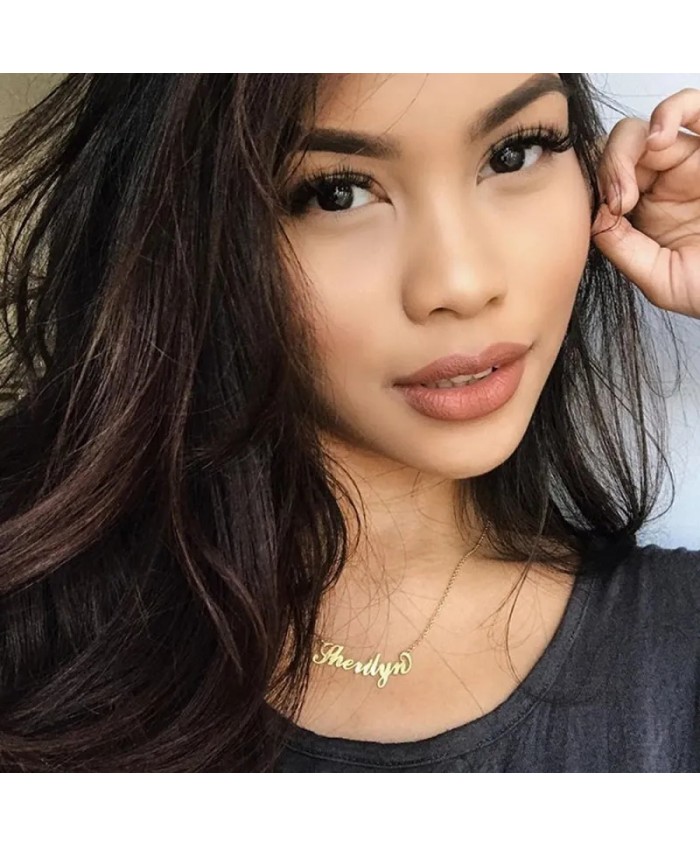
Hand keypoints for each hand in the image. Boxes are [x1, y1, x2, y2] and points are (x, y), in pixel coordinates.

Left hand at [592, 88, 699, 318]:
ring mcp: (689, 161)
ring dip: (625, 148)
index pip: (603, 183)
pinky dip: (670, 110)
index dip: (593, 191)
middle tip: (618, 203)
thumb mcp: (658, 278)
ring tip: (631, 183)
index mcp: (644, 213)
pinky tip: (657, 139)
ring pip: (643, 130)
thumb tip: (593, 217)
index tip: (603, 216)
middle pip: (616, 153)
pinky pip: (694, 107)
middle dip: (606, 172)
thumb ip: (621, 248)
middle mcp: (663, 182)